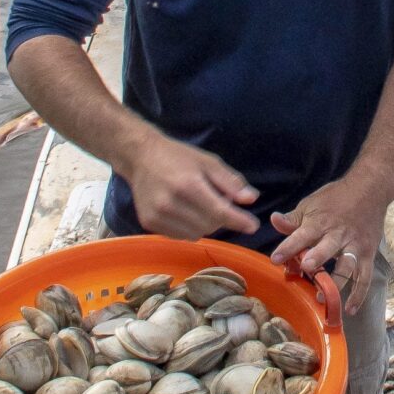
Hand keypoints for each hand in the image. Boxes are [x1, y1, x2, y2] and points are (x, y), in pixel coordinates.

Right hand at [123, 134, 259, 240]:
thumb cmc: (178, 157)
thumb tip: (251, 199)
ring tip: (199, 204)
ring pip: (196, 234)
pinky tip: (185, 211)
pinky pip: (180, 236)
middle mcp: (170, 203)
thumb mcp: (208, 162)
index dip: (239, 220)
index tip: (253, 225)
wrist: (140, 157)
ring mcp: (157, 215)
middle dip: (221, 217)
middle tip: (218, 201)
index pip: (219, 211)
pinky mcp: (148, 223)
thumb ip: (230, 182)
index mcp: (188, 185)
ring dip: (205, 224)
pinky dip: (189, 227)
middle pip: (210, 225)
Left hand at [270, 177, 386, 314]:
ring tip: (322, 298)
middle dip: (316, 260)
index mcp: (320, 222)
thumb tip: (274, 220)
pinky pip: (365, 277)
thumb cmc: (335, 198)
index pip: (302, 235)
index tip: (276, 259)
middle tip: (305, 269)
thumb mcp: (311, 204)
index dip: (289, 247)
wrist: (370, 189)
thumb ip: (293, 219)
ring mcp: (355, 247)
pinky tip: (348, 309)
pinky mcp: (368, 255)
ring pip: (346, 267)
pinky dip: (359, 294)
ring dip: (335, 282)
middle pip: (327, 249)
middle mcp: (338, 235)